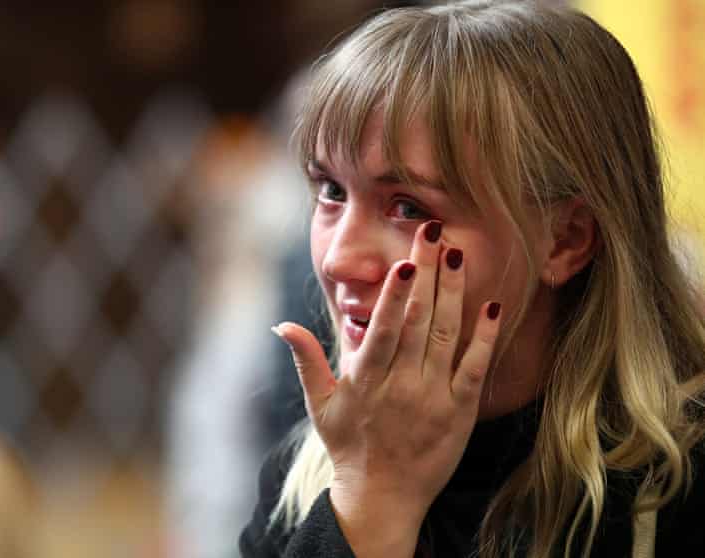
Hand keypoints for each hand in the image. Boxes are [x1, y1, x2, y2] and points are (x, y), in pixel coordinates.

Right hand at [274, 221, 501, 555]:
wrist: (382, 496)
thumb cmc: (348, 445)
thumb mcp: (319, 404)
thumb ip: (306, 360)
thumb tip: (281, 325)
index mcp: (367, 380)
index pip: (384, 330)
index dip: (395, 296)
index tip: (405, 263)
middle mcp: (402, 385)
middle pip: (419, 321)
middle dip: (427, 273)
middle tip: (433, 233)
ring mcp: (434, 398)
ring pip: (448, 336)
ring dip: (455, 292)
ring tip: (458, 254)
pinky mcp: (460, 410)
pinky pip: (476, 367)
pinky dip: (485, 336)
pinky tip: (490, 305)